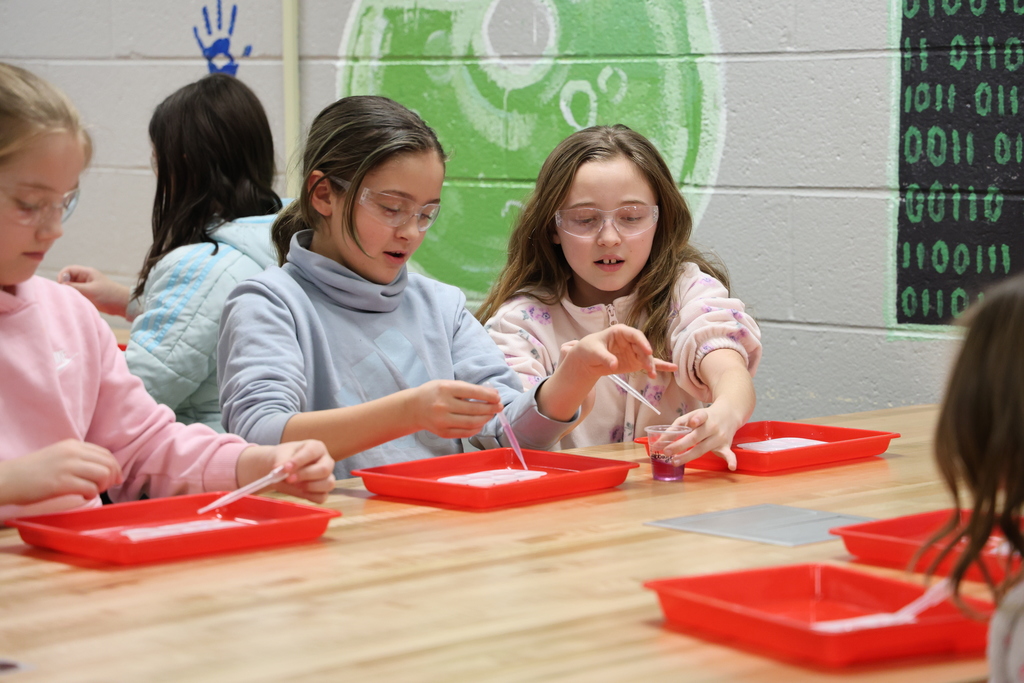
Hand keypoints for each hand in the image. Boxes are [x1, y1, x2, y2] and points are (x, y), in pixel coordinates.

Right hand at [0, 440, 122, 505]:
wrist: (8, 479)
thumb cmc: (32, 472)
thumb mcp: (58, 456)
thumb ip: (78, 459)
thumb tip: (104, 470)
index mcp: (73, 445)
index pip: (105, 453)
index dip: (115, 467)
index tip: (116, 478)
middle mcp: (73, 452)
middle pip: (108, 463)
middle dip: (112, 477)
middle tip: (105, 487)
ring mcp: (67, 466)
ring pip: (103, 474)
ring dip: (103, 486)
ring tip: (92, 491)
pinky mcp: (61, 482)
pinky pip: (90, 488)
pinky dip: (91, 494)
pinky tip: (82, 496)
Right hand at [58, 265, 130, 317]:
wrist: (123, 305)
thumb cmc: (109, 296)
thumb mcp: (90, 291)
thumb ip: (74, 287)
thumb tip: (59, 285)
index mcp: (86, 273)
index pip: (68, 270)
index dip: (62, 277)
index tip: (62, 287)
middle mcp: (85, 278)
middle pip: (68, 279)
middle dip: (64, 286)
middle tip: (65, 295)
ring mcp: (86, 286)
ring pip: (72, 287)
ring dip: (70, 293)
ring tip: (71, 299)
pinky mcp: (88, 295)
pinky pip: (77, 294)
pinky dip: (74, 297)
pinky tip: (75, 303)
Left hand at [238, 440, 335, 503]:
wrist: (282, 469)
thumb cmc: (285, 459)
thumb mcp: (281, 456)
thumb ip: (282, 462)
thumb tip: (279, 470)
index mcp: (317, 447)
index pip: (312, 452)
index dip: (299, 461)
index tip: (285, 468)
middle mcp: (326, 461)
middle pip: (324, 469)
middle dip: (305, 475)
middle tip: (288, 479)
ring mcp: (327, 476)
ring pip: (328, 484)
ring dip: (310, 486)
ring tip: (295, 485)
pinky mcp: (323, 490)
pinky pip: (322, 497)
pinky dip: (311, 497)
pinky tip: (300, 491)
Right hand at [408, 380, 501, 438]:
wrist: (413, 408)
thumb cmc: (434, 393)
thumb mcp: (448, 384)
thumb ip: (468, 389)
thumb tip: (492, 395)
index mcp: (445, 389)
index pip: (472, 392)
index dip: (488, 395)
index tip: (498, 397)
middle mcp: (443, 405)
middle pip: (474, 409)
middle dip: (490, 408)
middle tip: (499, 407)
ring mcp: (443, 421)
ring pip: (472, 422)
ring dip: (485, 419)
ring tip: (490, 414)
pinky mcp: (443, 433)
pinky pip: (465, 432)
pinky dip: (476, 428)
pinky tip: (480, 423)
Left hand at [564, 324, 676, 380]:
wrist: (587, 359)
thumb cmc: (589, 349)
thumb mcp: (593, 352)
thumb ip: (604, 357)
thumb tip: (614, 365)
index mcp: (620, 332)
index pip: (634, 335)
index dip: (642, 342)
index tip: (648, 351)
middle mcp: (630, 340)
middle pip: (642, 348)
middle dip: (647, 358)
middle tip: (649, 369)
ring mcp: (634, 351)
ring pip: (646, 357)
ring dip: (651, 365)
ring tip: (652, 374)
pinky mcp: (635, 362)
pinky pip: (649, 363)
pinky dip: (659, 366)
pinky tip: (672, 368)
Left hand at [663, 402, 744, 470]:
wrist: (729, 414)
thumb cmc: (704, 417)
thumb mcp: (690, 416)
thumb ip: (675, 428)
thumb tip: (658, 442)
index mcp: (704, 416)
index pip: (701, 417)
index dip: (696, 420)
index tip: (691, 423)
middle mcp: (712, 426)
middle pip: (696, 437)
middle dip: (680, 444)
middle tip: (667, 451)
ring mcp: (719, 437)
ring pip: (704, 448)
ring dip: (689, 455)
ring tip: (675, 461)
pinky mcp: (726, 445)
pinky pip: (729, 454)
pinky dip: (731, 460)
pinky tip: (731, 467)